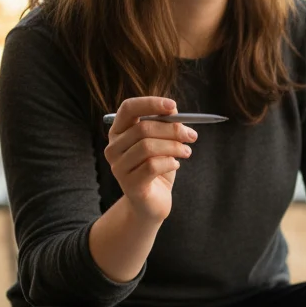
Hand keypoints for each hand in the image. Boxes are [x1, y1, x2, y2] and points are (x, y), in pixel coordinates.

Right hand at [104, 97, 196, 221]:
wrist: (152, 203)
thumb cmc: (158, 169)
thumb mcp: (162, 143)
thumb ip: (164, 125)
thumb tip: (173, 110)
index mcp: (119, 132)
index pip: (128, 109)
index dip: (150, 103)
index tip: (173, 106)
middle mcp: (113, 148)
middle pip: (143, 128)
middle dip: (172, 130)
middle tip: (191, 135)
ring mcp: (118, 167)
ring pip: (148, 147)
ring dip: (174, 147)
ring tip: (187, 152)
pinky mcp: (129, 184)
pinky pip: (152, 166)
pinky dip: (170, 163)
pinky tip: (175, 165)